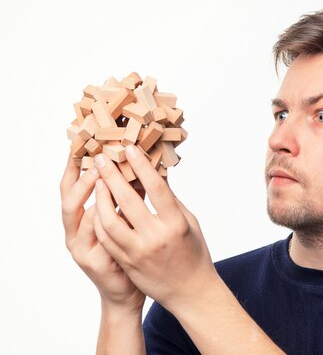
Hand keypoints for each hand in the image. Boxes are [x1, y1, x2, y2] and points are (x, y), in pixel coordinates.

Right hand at [61, 156, 144, 311]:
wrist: (129, 292)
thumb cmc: (131, 253)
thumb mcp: (126, 222)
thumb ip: (127, 199)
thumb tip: (140, 164)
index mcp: (82, 219)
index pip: (71, 188)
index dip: (74, 167)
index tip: (82, 143)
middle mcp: (75, 232)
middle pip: (69, 199)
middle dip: (81, 176)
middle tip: (96, 157)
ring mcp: (81, 248)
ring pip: (80, 217)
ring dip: (90, 194)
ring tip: (99, 175)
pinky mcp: (93, 262)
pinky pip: (96, 237)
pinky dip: (102, 220)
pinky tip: (110, 205)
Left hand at [92, 145, 216, 311]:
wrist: (190, 290)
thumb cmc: (193, 253)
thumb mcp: (189, 222)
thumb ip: (171, 201)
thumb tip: (156, 176)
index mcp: (176, 224)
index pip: (155, 188)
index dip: (140, 166)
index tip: (128, 149)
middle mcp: (156, 237)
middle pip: (128, 200)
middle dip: (112, 176)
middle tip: (101, 159)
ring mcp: (138, 252)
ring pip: (109, 220)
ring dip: (100, 198)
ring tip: (97, 181)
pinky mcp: (127, 262)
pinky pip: (106, 238)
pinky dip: (99, 220)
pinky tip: (97, 206)